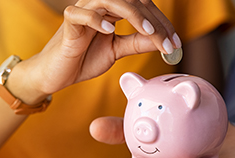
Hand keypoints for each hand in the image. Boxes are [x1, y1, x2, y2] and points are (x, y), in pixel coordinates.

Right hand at [7, 0, 180, 103]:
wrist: (57, 73)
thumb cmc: (85, 59)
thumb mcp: (117, 51)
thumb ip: (137, 43)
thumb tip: (161, 41)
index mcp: (113, 11)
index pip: (143, 8)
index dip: (162, 23)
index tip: (176, 43)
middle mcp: (100, 6)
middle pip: (132, 1)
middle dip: (154, 21)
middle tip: (169, 42)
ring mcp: (83, 11)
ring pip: (110, 0)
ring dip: (133, 15)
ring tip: (148, 33)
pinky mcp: (68, 24)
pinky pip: (80, 14)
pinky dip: (95, 19)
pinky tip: (109, 31)